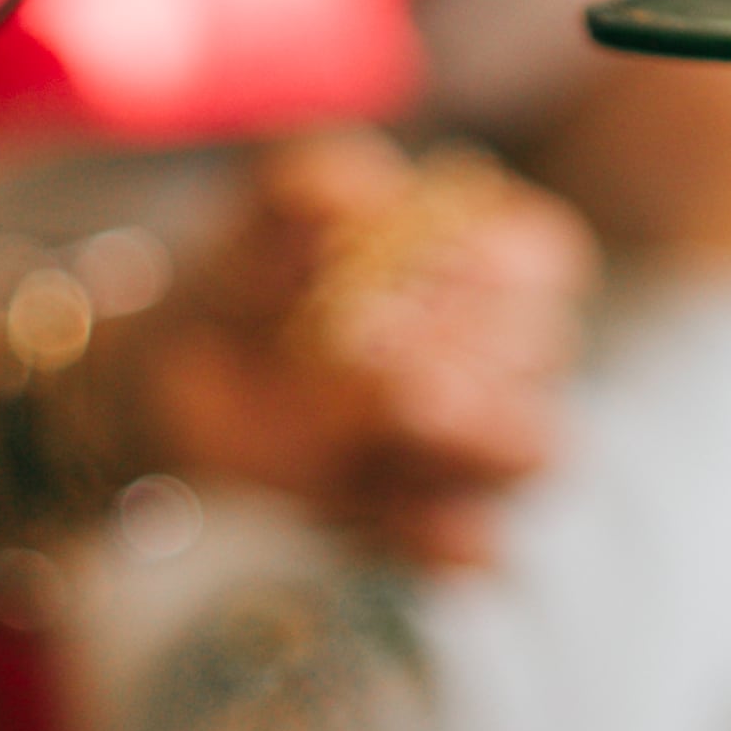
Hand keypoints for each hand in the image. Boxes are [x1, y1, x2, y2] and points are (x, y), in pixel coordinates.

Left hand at [137, 130, 593, 573]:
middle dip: (481, 362)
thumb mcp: (265, 216)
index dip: (496, 274)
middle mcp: (503, 353)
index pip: (544, 263)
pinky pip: (474, 544)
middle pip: (545, 360)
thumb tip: (353, 199)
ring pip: (533, 453)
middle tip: (404, 376)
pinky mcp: (428, 518)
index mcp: (491, 260)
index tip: (420, 283)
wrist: (184, 373)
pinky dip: (441, 536)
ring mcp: (472, 444)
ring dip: (473, 443)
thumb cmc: (258, 272)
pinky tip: (382, 505)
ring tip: (392, 421)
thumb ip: (307, 187)